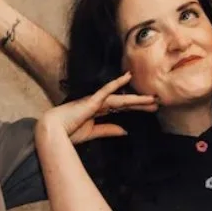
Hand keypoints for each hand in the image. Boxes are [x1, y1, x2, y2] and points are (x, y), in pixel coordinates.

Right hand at [38, 73, 156, 142]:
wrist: (53, 132)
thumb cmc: (69, 132)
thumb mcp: (93, 133)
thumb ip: (109, 130)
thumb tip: (126, 131)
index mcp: (99, 111)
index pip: (123, 108)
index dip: (137, 107)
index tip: (151, 108)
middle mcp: (99, 104)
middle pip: (125, 102)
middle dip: (141, 103)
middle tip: (158, 102)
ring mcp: (96, 101)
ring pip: (121, 98)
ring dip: (137, 99)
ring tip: (153, 99)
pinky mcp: (91, 101)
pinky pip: (106, 90)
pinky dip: (116, 83)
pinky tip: (128, 77)